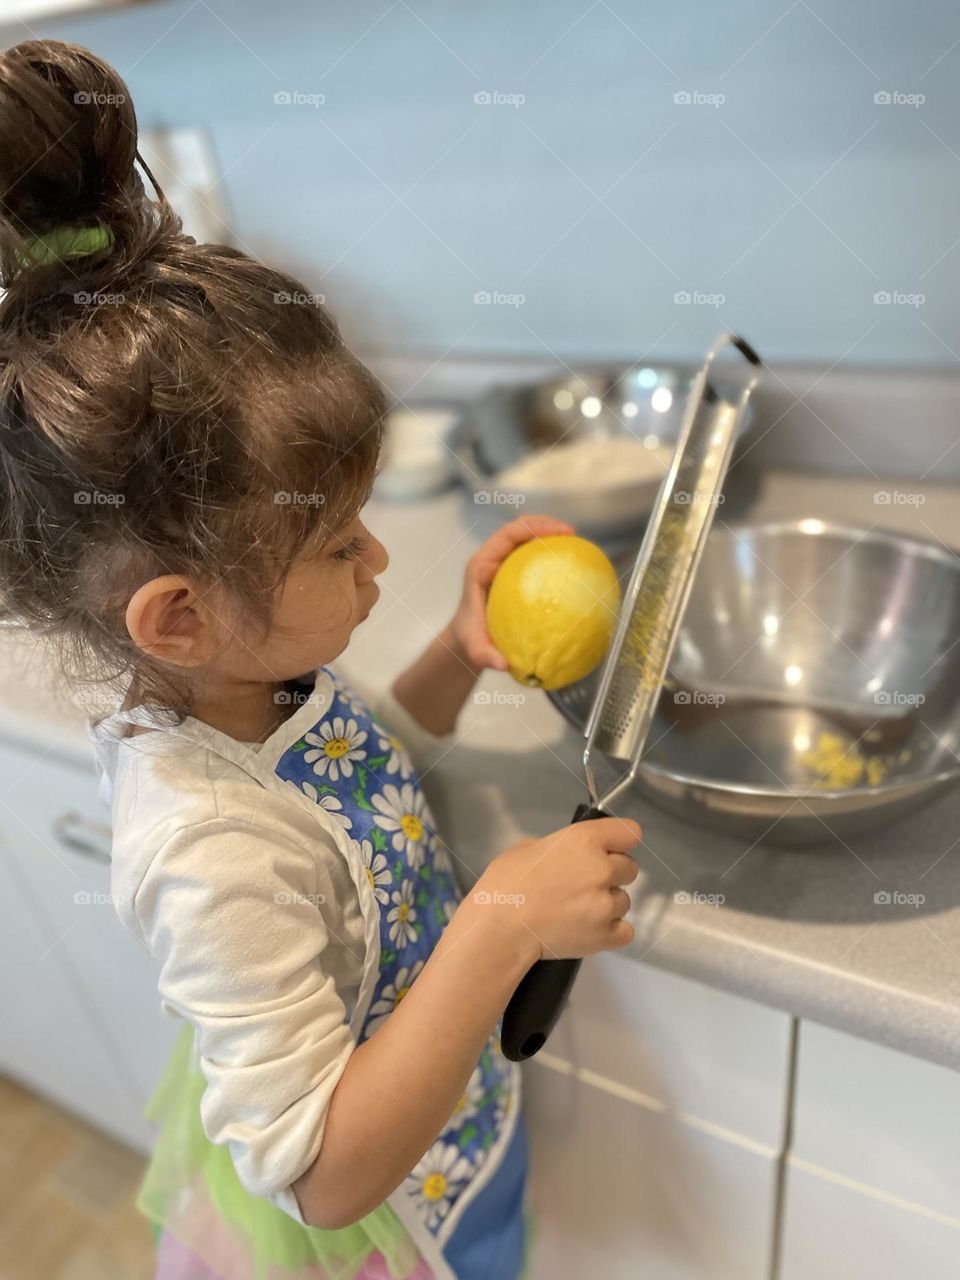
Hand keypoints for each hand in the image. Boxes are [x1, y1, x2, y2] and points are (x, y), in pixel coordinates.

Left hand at [444, 514, 574, 672]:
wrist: (467, 640)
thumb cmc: (470, 640)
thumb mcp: (475, 649)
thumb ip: (485, 656)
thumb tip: (503, 664)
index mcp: (481, 566)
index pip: (508, 535)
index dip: (534, 527)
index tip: (559, 533)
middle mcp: (491, 559)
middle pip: (520, 528)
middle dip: (546, 525)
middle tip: (573, 534)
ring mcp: (502, 563)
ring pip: (527, 538)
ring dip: (550, 535)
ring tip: (576, 544)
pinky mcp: (511, 572)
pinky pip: (532, 556)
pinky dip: (550, 554)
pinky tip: (570, 566)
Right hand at [471, 816, 641, 963]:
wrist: (500, 928)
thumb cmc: (505, 884)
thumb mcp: (527, 848)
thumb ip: (558, 848)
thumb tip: (566, 857)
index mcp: (585, 840)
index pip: (630, 833)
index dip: (619, 842)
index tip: (609, 850)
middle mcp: (602, 868)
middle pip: (630, 868)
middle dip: (611, 875)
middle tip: (584, 886)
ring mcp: (607, 904)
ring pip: (624, 901)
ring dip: (607, 905)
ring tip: (578, 913)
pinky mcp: (606, 935)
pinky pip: (625, 931)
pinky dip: (610, 932)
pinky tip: (588, 930)